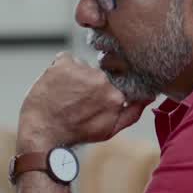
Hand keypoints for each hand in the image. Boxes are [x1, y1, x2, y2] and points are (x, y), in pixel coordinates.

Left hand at [18, 53, 153, 149]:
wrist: (44, 131)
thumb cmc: (76, 132)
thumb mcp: (110, 129)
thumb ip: (133, 112)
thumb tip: (149, 96)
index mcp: (115, 94)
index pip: (116, 82)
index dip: (102, 90)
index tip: (92, 98)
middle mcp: (101, 80)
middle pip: (98, 74)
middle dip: (88, 85)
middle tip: (75, 101)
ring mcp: (82, 70)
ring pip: (82, 67)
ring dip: (74, 78)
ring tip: (64, 96)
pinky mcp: (64, 63)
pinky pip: (66, 59)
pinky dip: (60, 69)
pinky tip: (56, 86)